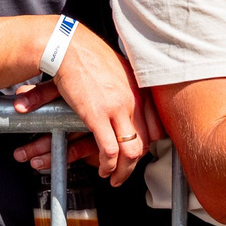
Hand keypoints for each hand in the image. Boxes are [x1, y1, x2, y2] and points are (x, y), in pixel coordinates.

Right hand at [10, 24, 156, 185]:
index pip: (156, 127)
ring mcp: (118, 109)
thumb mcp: (120, 70)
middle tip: (125, 172)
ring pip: (131, 151)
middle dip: (136, 163)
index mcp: (140, 91)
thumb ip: (128, 87)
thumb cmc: (90, 56)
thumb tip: (129, 96)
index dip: (147, 144)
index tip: (137, 152)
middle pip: (146, 142)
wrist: (70, 48)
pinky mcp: (97, 116)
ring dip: (123, 170)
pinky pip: (109, 150)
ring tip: (114, 177)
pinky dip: (108, 165)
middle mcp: (134, 101)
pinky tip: (103, 169)